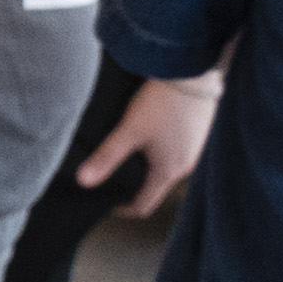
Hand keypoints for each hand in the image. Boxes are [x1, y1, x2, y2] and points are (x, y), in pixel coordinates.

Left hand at [78, 73, 222, 222]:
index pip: (145, 205)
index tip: (108, 202)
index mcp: (169, 171)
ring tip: (129, 156)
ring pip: (167, 169)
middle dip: (135, 187)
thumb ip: (107, 156)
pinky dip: (162, 153)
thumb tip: (83, 181)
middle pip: (156, 188)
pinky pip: (178, 153)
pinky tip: (151, 140)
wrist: (192, 73)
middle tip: (114, 177)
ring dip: (149, 168)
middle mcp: (187, 166)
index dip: (124, 208)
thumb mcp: (129, 130)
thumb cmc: (162, 101)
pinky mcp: (200, 136)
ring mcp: (196, 151)